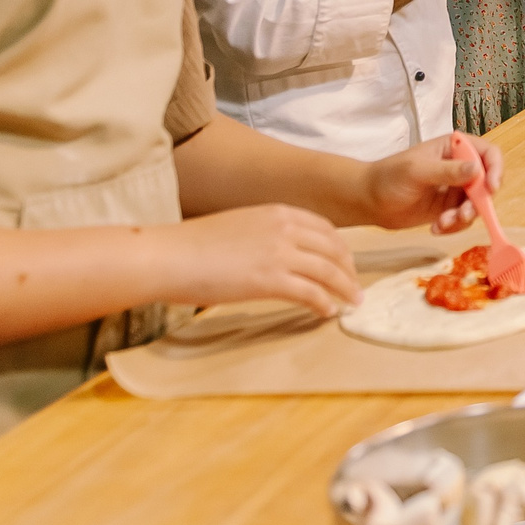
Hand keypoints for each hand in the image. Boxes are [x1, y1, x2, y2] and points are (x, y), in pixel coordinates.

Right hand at [151, 205, 362, 317]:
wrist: (169, 255)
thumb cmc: (193, 245)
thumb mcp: (238, 226)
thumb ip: (263, 235)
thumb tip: (274, 254)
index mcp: (276, 212)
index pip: (323, 227)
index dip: (339, 247)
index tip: (345, 261)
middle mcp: (284, 228)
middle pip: (333, 248)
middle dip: (349, 268)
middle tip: (355, 285)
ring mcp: (279, 253)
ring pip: (328, 271)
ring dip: (345, 288)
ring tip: (352, 302)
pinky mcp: (271, 280)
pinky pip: (311, 293)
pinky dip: (324, 303)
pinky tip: (326, 312)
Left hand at [364, 132, 503, 233]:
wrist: (369, 201)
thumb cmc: (388, 177)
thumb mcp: (418, 172)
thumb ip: (448, 171)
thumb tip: (477, 170)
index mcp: (454, 148)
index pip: (487, 154)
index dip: (495, 169)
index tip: (491, 188)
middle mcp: (459, 167)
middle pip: (487, 183)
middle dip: (478, 202)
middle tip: (462, 215)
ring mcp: (455, 189)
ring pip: (477, 205)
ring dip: (463, 218)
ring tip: (442, 223)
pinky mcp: (449, 208)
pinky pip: (463, 220)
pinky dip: (453, 226)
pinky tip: (435, 228)